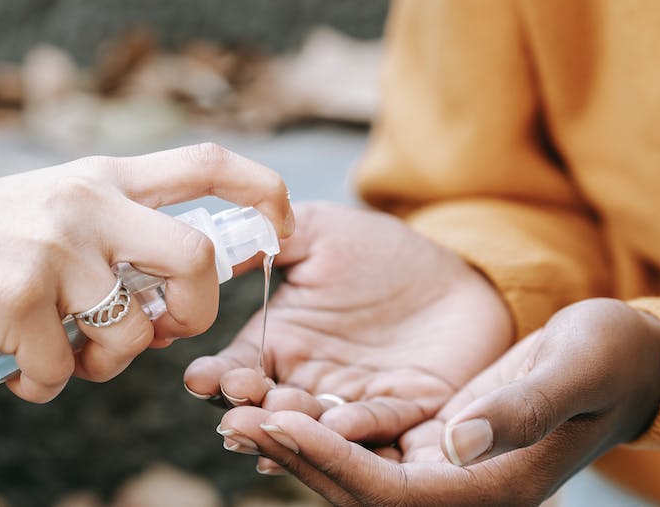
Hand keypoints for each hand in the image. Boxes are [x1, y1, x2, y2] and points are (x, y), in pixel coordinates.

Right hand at [0, 143, 292, 402]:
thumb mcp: (51, 210)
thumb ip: (113, 235)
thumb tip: (168, 309)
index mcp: (100, 176)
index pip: (206, 161)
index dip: (263, 190)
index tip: (285, 226)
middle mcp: (84, 202)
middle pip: (196, 258)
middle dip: (198, 311)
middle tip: (165, 330)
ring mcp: (51, 248)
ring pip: (131, 334)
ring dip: (104, 366)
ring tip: (64, 356)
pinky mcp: (14, 299)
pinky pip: (61, 374)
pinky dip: (44, 387)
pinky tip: (18, 372)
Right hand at [185, 202, 511, 470]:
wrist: (457, 272)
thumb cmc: (381, 251)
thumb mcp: (318, 231)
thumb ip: (266, 239)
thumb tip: (209, 246)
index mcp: (280, 342)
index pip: (238, 367)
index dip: (217, 376)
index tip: (201, 379)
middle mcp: (309, 380)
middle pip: (269, 406)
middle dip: (249, 410)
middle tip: (235, 411)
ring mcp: (353, 400)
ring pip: (317, 423)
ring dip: (296, 426)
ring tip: (280, 417)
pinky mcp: (405, 412)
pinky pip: (379, 424)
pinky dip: (357, 428)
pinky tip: (337, 425)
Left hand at [212, 298, 659, 504]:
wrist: (623, 360)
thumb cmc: (607, 358)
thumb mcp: (572, 370)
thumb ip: (519, 408)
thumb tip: (453, 442)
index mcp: (492, 487)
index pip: (391, 492)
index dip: (332, 460)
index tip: (280, 422)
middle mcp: (460, 489)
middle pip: (359, 490)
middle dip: (295, 455)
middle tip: (233, 416)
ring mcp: (444, 470)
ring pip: (353, 472)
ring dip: (297, 445)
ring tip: (238, 410)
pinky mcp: (433, 445)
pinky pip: (364, 449)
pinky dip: (320, 432)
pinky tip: (279, 404)